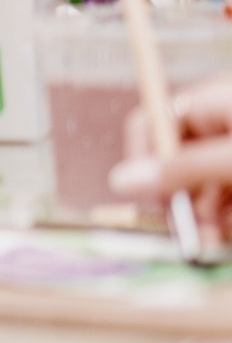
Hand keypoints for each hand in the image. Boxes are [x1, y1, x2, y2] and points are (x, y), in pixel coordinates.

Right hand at [111, 73, 231, 246]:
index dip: (145, 162)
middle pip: (178, 162)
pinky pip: (227, 195)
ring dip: (206, 217)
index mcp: (212, 100)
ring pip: (205, 185)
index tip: (155, 202)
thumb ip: (182, 170)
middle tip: (195, 238)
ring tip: (218, 241)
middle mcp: (221, 122)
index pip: (152, 124)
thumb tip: (121, 181)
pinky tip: (230, 234)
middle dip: (182, 202)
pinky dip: (227, 217)